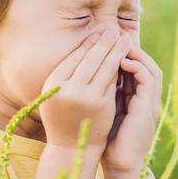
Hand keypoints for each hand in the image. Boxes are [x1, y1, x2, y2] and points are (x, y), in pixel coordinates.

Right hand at [39, 27, 132, 149]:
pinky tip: (125, 58)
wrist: (71, 148)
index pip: (74, 58)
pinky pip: (112, 81)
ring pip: (104, 68)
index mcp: (53, 84)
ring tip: (124, 39)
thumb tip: (86, 46)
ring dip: (116, 51)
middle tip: (113, 30)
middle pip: (90, 59)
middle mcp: (68, 89)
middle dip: (104, 42)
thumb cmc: (62, 117)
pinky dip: (119, 68)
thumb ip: (66, 74)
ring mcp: (87, 97)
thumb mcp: (55, 95)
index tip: (97, 34)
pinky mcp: (103, 105)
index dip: (87, 45)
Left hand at [101, 42, 162, 172]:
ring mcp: (150, 102)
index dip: (122, 53)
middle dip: (130, 48)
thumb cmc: (106, 140)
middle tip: (114, 35)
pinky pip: (148, 79)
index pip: (134, 67)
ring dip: (136, 54)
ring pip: (150, 68)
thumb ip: (101, 94)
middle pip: (145, 63)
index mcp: (135, 98)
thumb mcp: (103, 111)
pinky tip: (120, 61)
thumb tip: (84, 75)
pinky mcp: (149, 108)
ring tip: (118, 44)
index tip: (105, 42)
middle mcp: (145, 98)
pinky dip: (136, 67)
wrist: (119, 164)